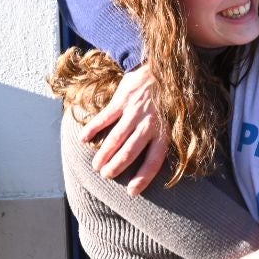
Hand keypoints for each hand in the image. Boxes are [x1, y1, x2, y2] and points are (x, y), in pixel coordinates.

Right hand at [79, 66, 166, 194]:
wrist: (162, 66)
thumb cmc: (168, 98)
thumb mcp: (175, 119)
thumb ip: (166, 138)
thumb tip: (166, 161)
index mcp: (164, 131)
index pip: (154, 160)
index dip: (143, 178)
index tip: (132, 192)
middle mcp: (149, 124)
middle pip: (130, 152)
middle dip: (116, 167)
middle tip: (106, 176)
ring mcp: (134, 112)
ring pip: (116, 138)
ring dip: (104, 154)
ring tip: (96, 166)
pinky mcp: (122, 100)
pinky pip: (104, 118)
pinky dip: (92, 129)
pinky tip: (83, 139)